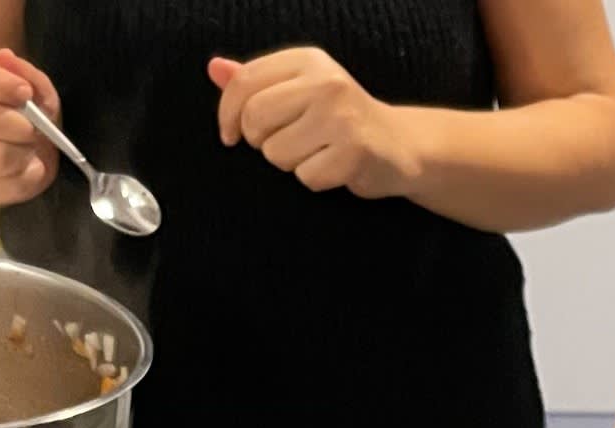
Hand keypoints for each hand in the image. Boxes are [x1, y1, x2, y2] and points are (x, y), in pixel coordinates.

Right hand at [0, 49, 62, 205]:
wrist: (28, 151)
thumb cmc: (30, 113)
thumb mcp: (38, 90)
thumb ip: (27, 74)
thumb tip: (5, 57)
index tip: (24, 92)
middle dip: (17, 125)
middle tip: (34, 128)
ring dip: (21, 152)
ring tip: (31, 149)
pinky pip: (1, 186)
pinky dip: (25, 178)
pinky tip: (28, 168)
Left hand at [210, 48, 424, 197]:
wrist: (399, 144)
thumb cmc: (338, 118)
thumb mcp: (299, 88)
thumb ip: (256, 81)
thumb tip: (215, 68)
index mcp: (308, 60)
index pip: (243, 83)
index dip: (226, 114)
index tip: (231, 135)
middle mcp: (326, 82)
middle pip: (254, 119)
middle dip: (260, 141)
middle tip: (286, 142)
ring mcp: (343, 116)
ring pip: (275, 153)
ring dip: (289, 163)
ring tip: (316, 151)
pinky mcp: (355, 152)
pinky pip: (304, 177)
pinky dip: (314, 180)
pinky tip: (334, 166)